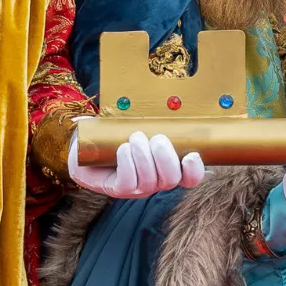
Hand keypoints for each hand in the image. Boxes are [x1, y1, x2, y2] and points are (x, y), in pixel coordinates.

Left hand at [67, 121, 205, 198]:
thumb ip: (156, 114)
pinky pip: (128, 183)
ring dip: (144, 157)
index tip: (191, 154)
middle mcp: (156, 181)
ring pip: (150, 181)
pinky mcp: (118, 189)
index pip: (190, 178)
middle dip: (165, 158)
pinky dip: (127, 164)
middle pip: (171, 180)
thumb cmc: (122, 131)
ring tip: (135, 137)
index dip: (194, 170)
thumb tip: (168, 96)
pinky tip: (123, 148)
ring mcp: (138, 188)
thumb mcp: (142, 122)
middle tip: (156, 138)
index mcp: (168, 166)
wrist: (91, 144)